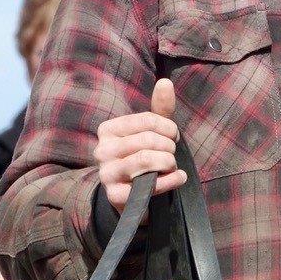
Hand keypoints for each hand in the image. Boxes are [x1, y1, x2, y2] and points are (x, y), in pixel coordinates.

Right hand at [94, 78, 186, 212]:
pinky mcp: (116, 196)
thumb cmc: (144, 157)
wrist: (133, 198)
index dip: (168, 127)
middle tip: (173, 153)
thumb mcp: (152, 132)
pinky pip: (149, 185)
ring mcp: (107, 174)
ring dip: (169, 162)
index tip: (174, 136)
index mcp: (108, 130)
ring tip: (172, 166)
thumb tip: (166, 82)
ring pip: (146, 160)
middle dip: (169, 147)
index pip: (147, 120)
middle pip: (147, 140)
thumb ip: (160, 109)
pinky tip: (178, 178)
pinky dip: (170, 180)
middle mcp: (102, 150)